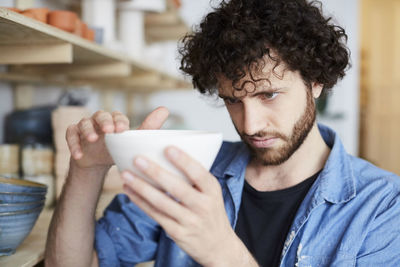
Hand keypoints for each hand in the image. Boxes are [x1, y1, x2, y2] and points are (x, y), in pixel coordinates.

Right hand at [66, 107, 168, 169]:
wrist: (97, 162)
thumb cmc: (117, 148)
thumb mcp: (131, 141)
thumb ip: (148, 127)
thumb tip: (165, 109)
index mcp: (114, 120)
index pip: (117, 116)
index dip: (119, 121)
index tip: (123, 130)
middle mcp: (99, 120)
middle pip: (100, 115)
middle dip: (104, 122)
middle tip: (109, 130)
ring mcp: (85, 127)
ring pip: (83, 123)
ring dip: (87, 130)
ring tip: (92, 139)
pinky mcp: (73, 135)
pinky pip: (70, 135)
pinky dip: (73, 144)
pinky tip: (78, 154)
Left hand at [121, 146, 256, 265]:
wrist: (218, 246)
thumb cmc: (211, 212)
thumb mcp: (212, 193)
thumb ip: (196, 178)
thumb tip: (167, 155)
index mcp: (212, 190)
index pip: (199, 173)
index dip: (183, 161)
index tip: (167, 148)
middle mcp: (202, 206)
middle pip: (176, 187)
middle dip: (155, 172)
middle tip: (137, 159)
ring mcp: (189, 221)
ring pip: (161, 202)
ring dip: (141, 187)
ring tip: (126, 174)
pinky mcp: (177, 233)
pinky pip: (155, 215)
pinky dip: (140, 202)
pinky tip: (130, 191)